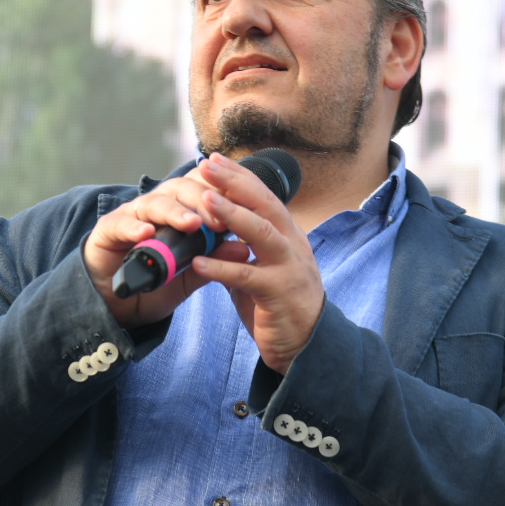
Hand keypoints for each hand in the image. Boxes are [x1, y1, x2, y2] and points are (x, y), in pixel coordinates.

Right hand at [83, 169, 229, 327]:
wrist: (117, 306)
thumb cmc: (156, 284)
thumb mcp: (189, 275)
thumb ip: (213, 260)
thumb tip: (244, 248)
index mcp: (179, 210)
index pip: (200, 187)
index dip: (220, 193)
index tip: (242, 209)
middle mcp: (155, 207)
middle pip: (179, 189)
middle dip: (201, 200)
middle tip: (219, 220)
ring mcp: (130, 216)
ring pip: (153, 203)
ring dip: (174, 212)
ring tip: (191, 224)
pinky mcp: (107, 230)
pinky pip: (120, 224)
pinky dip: (133, 227)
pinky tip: (146, 234)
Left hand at [188, 153, 324, 373]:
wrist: (306, 345)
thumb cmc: (279, 304)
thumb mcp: (261, 268)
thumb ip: (240, 249)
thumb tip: (210, 231)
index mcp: (287, 235)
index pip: (263, 196)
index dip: (239, 176)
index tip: (213, 159)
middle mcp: (292, 245)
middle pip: (265, 204)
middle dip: (235, 183)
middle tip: (207, 166)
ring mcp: (289, 268)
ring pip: (261, 233)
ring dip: (232, 215)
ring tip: (204, 201)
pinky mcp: (279, 294)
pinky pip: (248, 276)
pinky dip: (222, 268)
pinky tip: (198, 261)